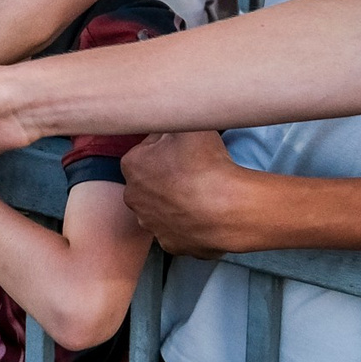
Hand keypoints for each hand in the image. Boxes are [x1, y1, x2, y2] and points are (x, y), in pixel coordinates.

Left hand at [121, 130, 261, 256]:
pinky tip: (205, 214)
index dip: (168, 146)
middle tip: (196, 170)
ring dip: (177, 200)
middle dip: (168, 174)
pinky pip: (178, 230)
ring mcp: (151, 224)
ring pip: (162, 206)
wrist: (229, 208)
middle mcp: (133, 198)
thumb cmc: (206, 163)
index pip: (147, 149)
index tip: (187, 149)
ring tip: (202, 193)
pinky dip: (189, 223)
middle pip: (151, 179)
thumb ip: (171, 117)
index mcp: (132, 166)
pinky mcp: (170, 245)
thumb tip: (166, 116)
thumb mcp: (188, 125)